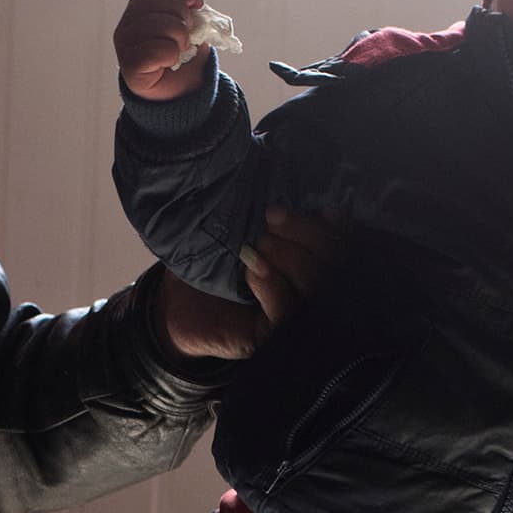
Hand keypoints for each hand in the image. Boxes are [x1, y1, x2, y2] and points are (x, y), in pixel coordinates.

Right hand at [115, 0, 211, 101]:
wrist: (180, 94)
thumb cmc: (183, 56)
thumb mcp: (193, 23)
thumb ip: (190, 0)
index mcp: (138, 9)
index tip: (193, 5)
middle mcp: (126, 24)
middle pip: (154, 2)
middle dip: (181, 14)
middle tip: (188, 32)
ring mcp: (124, 45)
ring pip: (155, 24)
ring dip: (179, 36)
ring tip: (182, 47)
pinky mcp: (129, 66)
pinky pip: (154, 50)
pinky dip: (171, 54)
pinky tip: (171, 61)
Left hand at [155, 208, 345, 357]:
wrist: (169, 306)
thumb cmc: (205, 259)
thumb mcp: (236, 225)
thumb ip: (265, 210)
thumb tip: (283, 173)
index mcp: (309, 260)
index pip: (342, 246)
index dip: (342, 229)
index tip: (327, 209)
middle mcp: (308, 292)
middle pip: (334, 266)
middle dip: (309, 237)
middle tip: (273, 218)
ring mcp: (292, 318)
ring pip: (315, 288)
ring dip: (290, 260)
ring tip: (258, 243)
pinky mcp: (269, 339)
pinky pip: (285, 315)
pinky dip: (272, 287)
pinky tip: (253, 269)